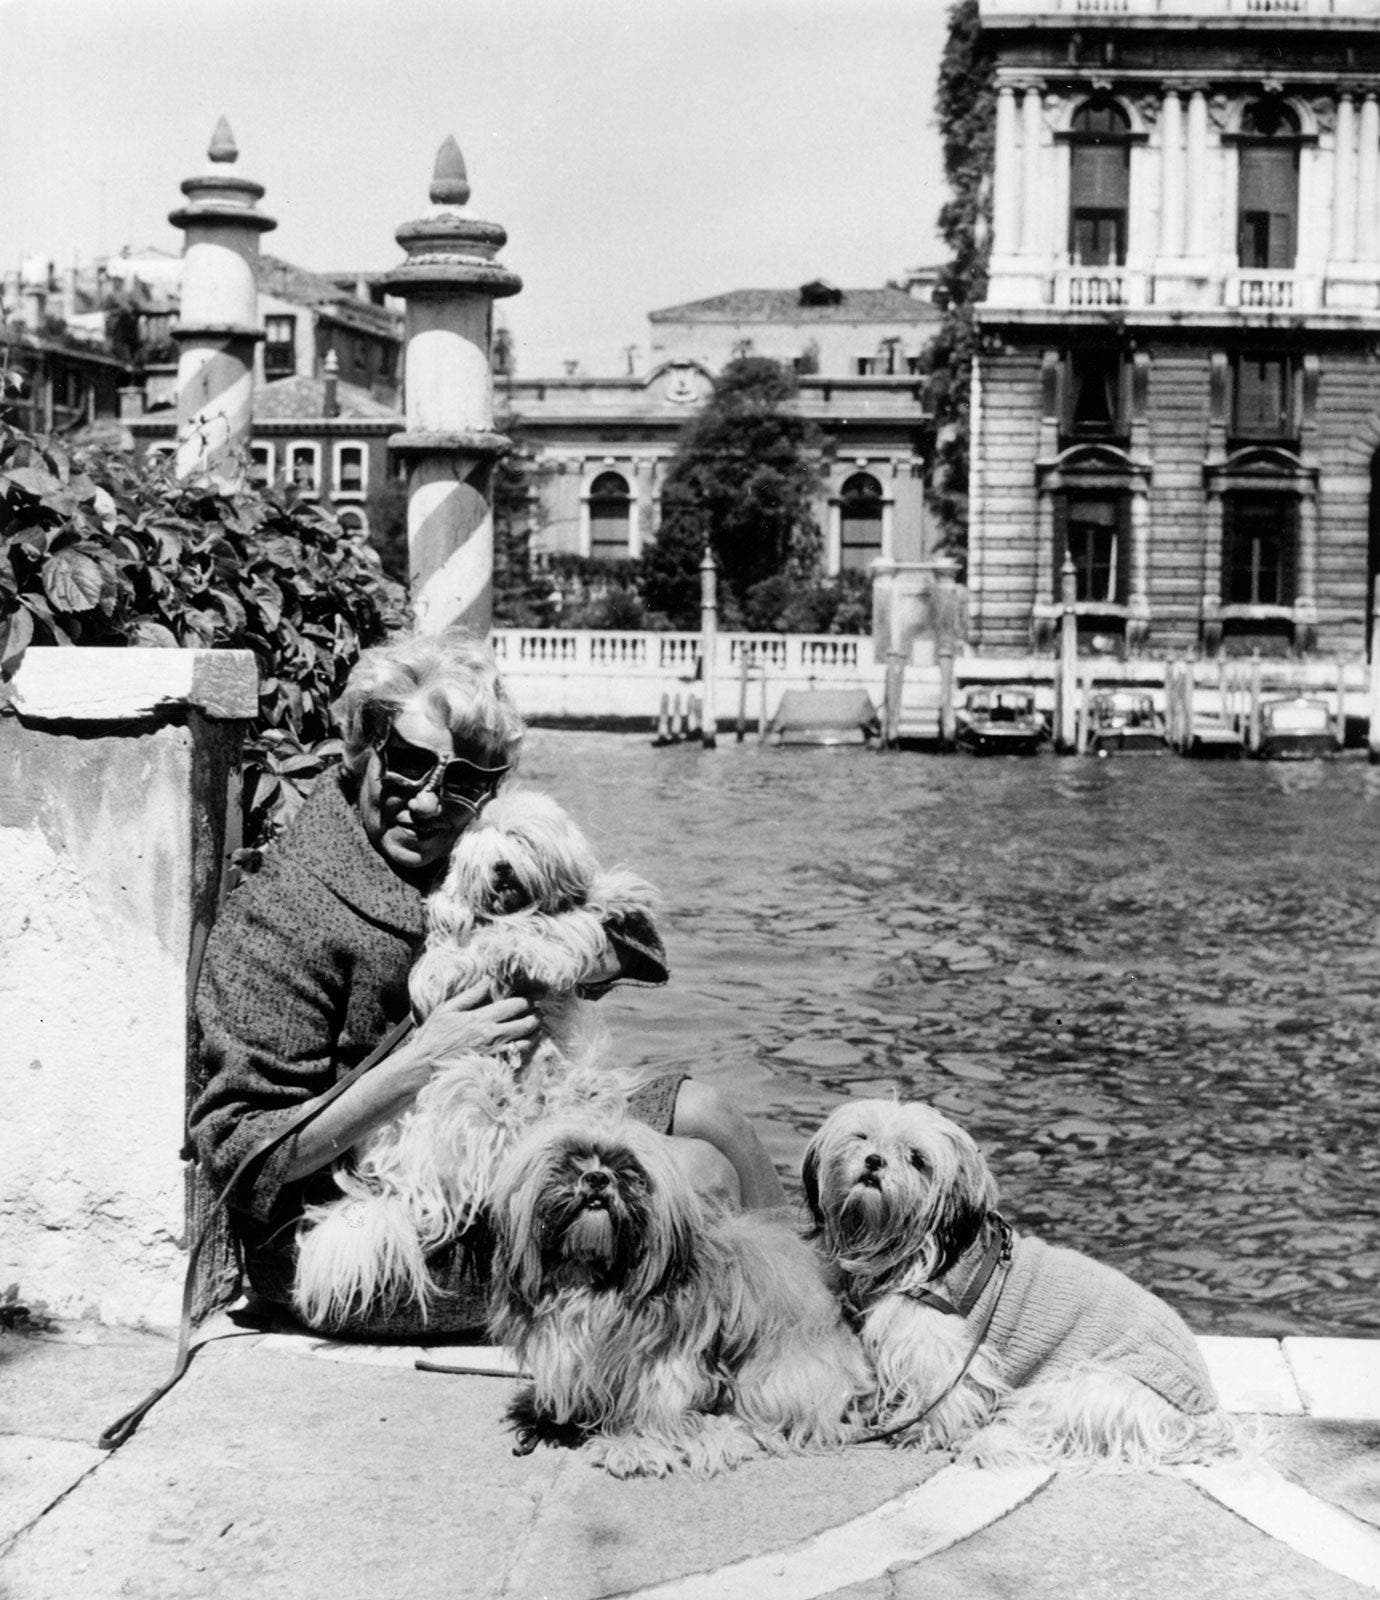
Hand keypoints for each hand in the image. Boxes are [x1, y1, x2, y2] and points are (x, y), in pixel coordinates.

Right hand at [411, 982, 537, 1069]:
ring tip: (536, 1026)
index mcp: (481, 1018)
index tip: (534, 997)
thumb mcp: (447, 1010)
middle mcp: (492, 1035)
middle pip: (526, 1023)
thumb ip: (471, 995)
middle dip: (536, 1015)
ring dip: (535, 1032)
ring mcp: (494, 1053)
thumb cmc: (434, 1036)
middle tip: (538, 1011)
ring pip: (527, 1041)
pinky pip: (518, 1058)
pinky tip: (526, 1043)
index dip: (528, 1000)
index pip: (515, 1005)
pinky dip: (526, 1049)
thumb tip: (488, 980)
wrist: (424, 1065)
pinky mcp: (494, 1066)